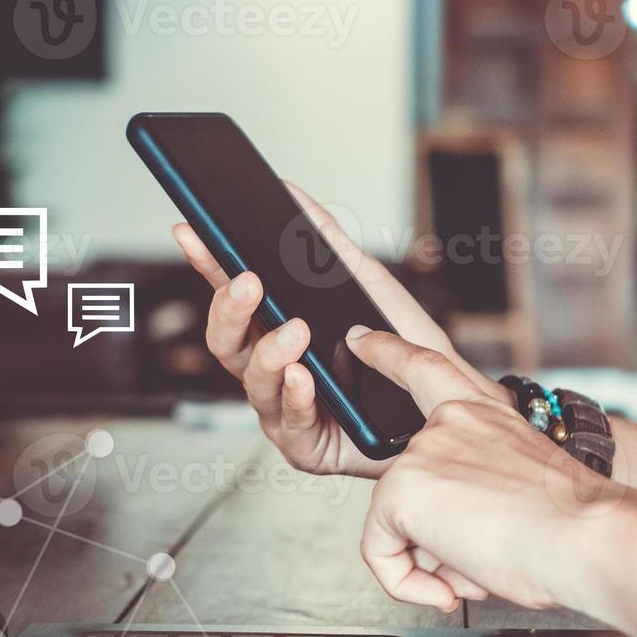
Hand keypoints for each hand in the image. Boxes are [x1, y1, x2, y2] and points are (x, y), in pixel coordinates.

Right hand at [173, 182, 505, 478]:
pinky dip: (295, 396)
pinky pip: (288, 421)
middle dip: (230, 309)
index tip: (192, 231)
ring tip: (295, 331)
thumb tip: (291, 192)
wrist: (444, 403)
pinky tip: (304, 376)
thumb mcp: (365, 282)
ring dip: (270, 353)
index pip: (231, 293)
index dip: (207, 263)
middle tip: (248, 281)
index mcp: (274, 328)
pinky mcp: (304, 445)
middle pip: (226, 341)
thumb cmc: (402, 346)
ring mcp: (283, 408)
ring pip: (252, 381)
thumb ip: (325, 241)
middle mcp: (271, 369)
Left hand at [346, 328, 628, 615]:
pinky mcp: (400, 488)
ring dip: (435, 563)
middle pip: (407, 486)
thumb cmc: (575, 526)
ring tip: (482, 569)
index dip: (388, 351)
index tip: (359, 339)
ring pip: (397, 525)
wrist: (590, 537)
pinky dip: (406, 582)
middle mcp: (449, 424)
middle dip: (438, 539)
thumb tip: (447, 535)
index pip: (426, 368)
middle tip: (480, 560)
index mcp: (484, 416)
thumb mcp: (521, 490)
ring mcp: (420, 452)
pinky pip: (379, 552)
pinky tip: (449, 587)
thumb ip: (473, 495)